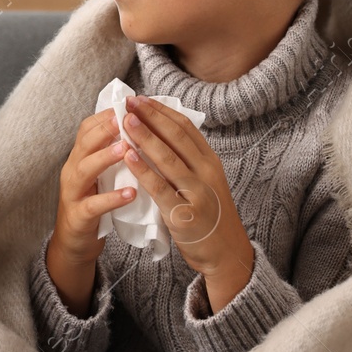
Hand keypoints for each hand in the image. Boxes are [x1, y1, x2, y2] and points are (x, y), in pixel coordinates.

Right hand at [45, 109, 133, 315]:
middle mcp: (73, 170)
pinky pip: (93, 205)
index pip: (89, 127)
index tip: (130, 105)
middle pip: (84, 143)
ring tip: (126, 149)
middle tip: (127, 119)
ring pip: (84, 169)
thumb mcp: (102, 174)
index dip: (107, 115)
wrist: (75, 243)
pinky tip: (131, 193)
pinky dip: (112, 198)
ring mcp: (73, 193)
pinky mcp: (78, 217)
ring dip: (105, 157)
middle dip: (105, 129)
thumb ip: (113, 153)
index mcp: (80, 157)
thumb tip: (138, 127)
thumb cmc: (95, 203)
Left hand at [119, 95, 254, 312]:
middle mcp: (207, 172)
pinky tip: (128, 156)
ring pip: (169, 158)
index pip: (185, 127)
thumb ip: (188, 160)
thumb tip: (161, 134)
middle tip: (128, 102)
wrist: (226, 253)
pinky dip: (143, 170)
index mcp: (210, 161)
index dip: (162, 111)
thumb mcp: (205, 182)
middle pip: (177, 137)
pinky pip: (160, 188)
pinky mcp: (185, 214)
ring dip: (145, 137)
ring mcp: (198, 193)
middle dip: (151, 117)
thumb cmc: (209, 215)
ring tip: (125, 121)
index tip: (141, 99)